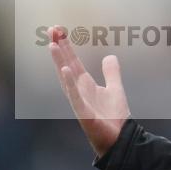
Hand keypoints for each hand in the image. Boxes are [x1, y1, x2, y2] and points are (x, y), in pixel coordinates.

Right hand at [47, 26, 130, 156]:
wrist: (119, 139)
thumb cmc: (114, 118)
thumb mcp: (115, 89)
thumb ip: (111, 73)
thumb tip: (109, 56)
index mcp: (85, 85)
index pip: (73, 61)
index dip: (66, 46)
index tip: (59, 30)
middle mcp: (78, 91)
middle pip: (66, 65)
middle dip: (59, 48)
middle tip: (51, 30)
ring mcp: (79, 102)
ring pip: (66, 79)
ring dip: (59, 62)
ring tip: (53, 45)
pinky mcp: (84, 113)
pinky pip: (75, 96)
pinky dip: (70, 84)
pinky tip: (65, 71)